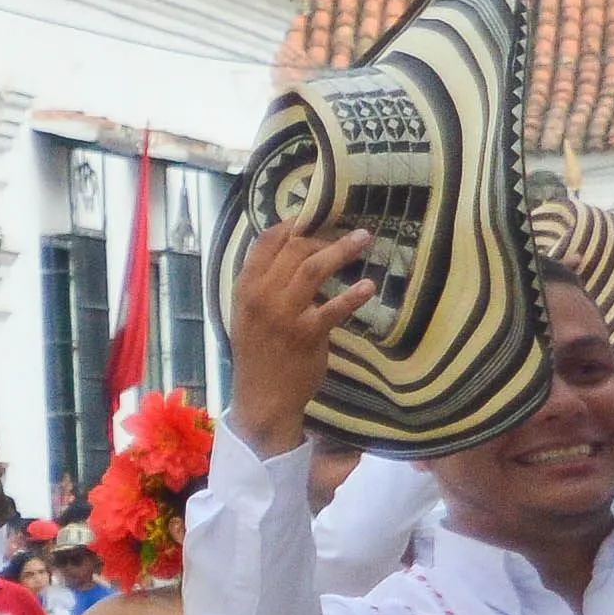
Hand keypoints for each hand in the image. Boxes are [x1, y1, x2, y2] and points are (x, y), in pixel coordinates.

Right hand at [227, 223, 377, 455]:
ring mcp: (283, 314)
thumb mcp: (250, 316)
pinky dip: (353, 295)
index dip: (292, 223)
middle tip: (349, 235)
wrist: (262, 398)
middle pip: (294, 249)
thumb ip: (266, 286)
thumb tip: (296, 254)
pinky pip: (334, 307)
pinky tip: (368, 286)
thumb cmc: (260, 355)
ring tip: (364, 239)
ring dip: (342, 249)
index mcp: (245, 289)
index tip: (315, 216)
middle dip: (324, 235)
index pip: (265, 242)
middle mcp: (261, 297)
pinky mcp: (307, 333)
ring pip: (313, 268)